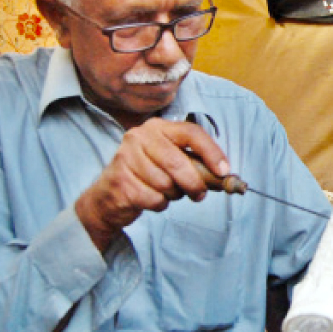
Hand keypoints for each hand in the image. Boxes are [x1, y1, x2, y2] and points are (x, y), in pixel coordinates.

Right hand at [75, 119, 228, 250]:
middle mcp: (139, 137)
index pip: (191, 132)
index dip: (212, 152)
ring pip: (167, 184)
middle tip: (199, 194)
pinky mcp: (121, 181)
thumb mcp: (170, 162)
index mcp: (157, 127)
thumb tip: (225, 175)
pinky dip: (159, 204)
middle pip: (180, 162)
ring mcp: (126, 158)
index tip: (224, 171)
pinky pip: (155, 199)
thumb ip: (194, 163)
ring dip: (173, 195)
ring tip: (164, 192)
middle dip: (195, 183)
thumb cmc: (146, 177)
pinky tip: (150, 199)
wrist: (107, 197)